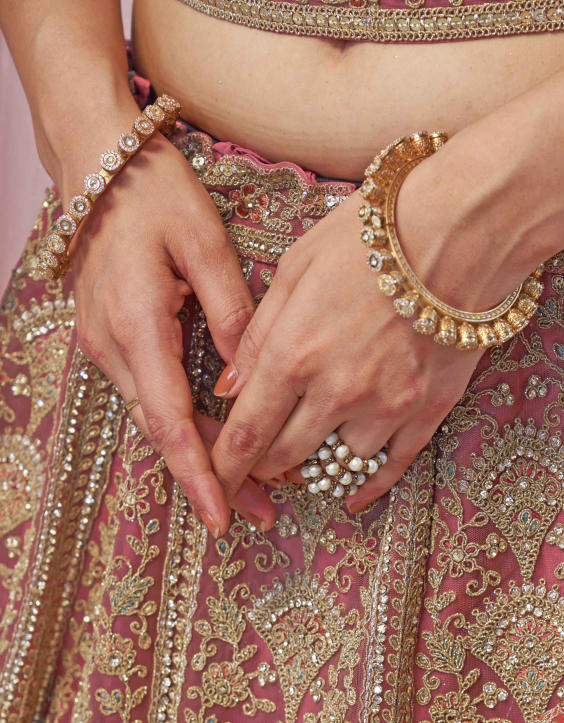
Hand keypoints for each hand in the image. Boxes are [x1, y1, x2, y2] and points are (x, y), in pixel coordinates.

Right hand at [68, 128, 276, 534]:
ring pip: (155, 419)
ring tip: (252, 492)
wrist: (97, 157)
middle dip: (209, 479)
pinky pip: (150, 396)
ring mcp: (104, 345)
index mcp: (135, 324)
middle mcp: (111, 345)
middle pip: (162, 433)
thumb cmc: (154, 189)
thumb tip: (251, 378)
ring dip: (199, 456)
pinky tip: (218, 444)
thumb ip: (231, 312)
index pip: (169, 421)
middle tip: (260, 516)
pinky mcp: (110, 340)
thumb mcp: (204, 241)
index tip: (222, 515)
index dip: (198, 474)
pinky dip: (184, 426)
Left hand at [207, 166, 491, 515]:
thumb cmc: (372, 234)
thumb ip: (258, 333)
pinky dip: (366, 487)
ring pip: (337, 464)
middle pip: (287, 456)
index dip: (224, 466)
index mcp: (295, 352)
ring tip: (307, 456)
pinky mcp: (427, 411)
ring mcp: (387, 407)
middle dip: (265, 465)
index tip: (212, 482)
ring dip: (317, 465)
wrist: (460, 230)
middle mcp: (338, 391)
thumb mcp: (296, 267)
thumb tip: (231, 388)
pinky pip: (391, 467)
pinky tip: (350, 495)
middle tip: (257, 464)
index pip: (247, 431)